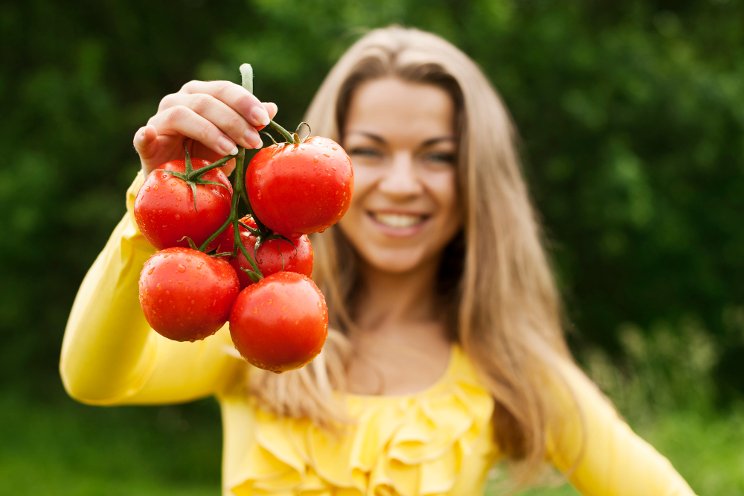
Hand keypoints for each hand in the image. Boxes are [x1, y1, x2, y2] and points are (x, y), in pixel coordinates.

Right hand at [133, 80, 277, 174]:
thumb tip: (272, 108)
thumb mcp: (233, 141)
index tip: (263, 120)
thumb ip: (249, 124)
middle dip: (234, 122)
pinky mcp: (145, 143)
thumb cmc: (208, 157)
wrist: (180, 183)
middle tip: (254, 142)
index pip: (224, 89)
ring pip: (182, 115)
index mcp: (201, 95)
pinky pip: (143, 136)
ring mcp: (159, 120)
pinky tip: (152, 135)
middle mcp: (179, 101)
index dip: (244, 102)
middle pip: (206, 102)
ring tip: (232, 151)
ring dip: (210, 132)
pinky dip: (146, 135)